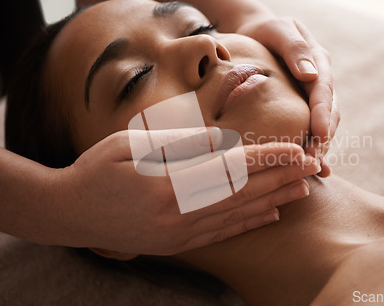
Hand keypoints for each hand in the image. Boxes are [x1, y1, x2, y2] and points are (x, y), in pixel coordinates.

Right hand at [53, 129, 319, 255]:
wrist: (68, 213)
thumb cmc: (95, 170)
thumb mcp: (132, 145)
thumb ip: (180, 143)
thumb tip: (223, 138)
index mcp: (167, 185)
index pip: (231, 168)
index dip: (267, 157)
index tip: (297, 148)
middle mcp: (179, 214)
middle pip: (243, 194)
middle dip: (282, 178)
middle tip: (315, 166)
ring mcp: (179, 234)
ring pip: (238, 215)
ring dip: (273, 201)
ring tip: (303, 189)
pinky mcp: (176, 244)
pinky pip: (221, 233)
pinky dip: (249, 222)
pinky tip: (269, 215)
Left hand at [236, 16, 339, 176]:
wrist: (257, 34)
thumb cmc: (265, 31)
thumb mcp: (278, 29)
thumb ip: (294, 49)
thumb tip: (310, 74)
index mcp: (318, 61)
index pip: (323, 90)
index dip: (323, 113)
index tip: (320, 133)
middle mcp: (321, 80)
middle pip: (329, 112)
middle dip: (324, 137)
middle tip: (313, 160)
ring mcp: (314, 95)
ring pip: (324, 124)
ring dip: (320, 146)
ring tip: (313, 169)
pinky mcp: (304, 107)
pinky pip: (312, 128)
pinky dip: (313, 147)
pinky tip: (313, 168)